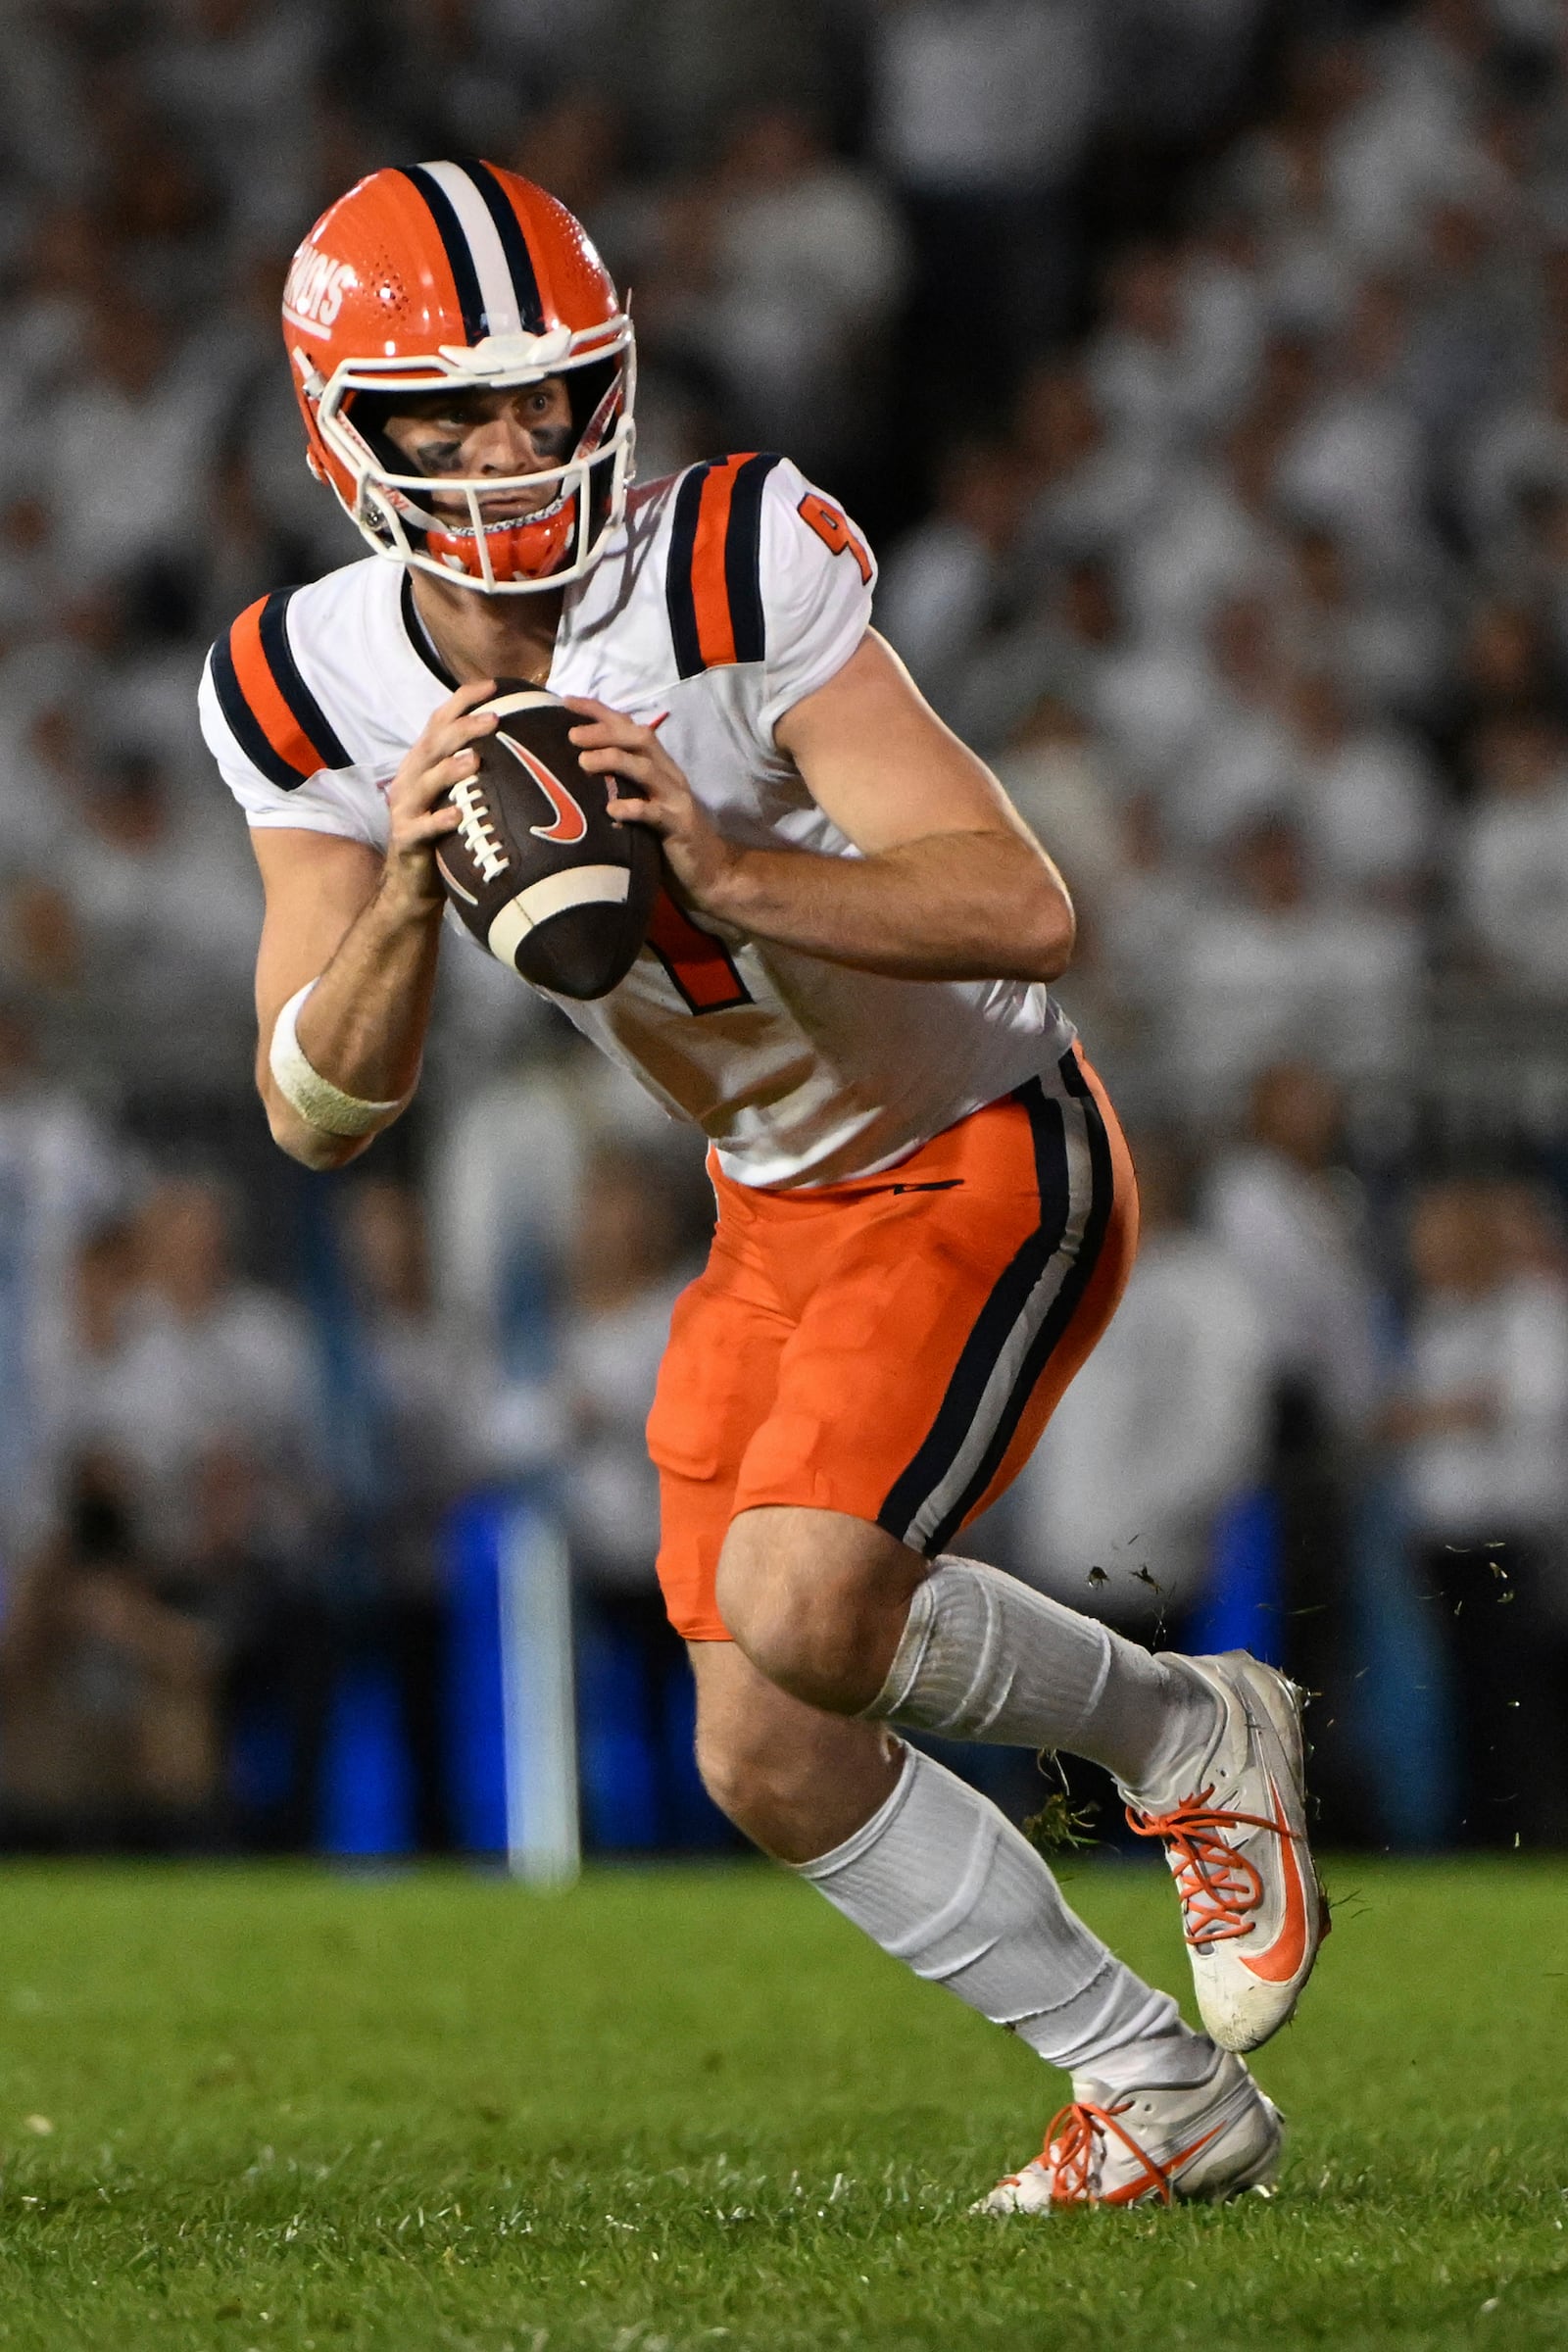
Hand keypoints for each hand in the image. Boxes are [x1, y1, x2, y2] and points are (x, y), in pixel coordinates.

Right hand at [383, 679, 497, 909]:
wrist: (413, 882)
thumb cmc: (445, 835)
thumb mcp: (457, 795)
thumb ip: (473, 769)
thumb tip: (519, 742)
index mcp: (422, 763)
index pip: (439, 721)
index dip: (463, 700)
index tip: (494, 685)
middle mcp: (410, 779)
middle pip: (434, 745)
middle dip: (463, 728)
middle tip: (495, 719)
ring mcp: (405, 809)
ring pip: (425, 781)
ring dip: (450, 769)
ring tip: (475, 760)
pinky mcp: (407, 839)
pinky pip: (422, 827)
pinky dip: (439, 820)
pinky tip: (458, 815)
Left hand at [565, 698, 742, 912]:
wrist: (709, 872)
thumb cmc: (666, 838)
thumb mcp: (642, 803)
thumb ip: (619, 784)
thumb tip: (575, 769)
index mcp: (659, 766)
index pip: (629, 727)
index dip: (598, 711)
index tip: (566, 701)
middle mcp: (669, 775)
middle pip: (639, 739)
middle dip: (604, 732)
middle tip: (571, 735)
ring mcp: (676, 799)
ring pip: (645, 769)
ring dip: (613, 761)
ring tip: (584, 763)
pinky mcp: (679, 826)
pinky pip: (654, 813)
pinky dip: (632, 808)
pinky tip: (611, 811)